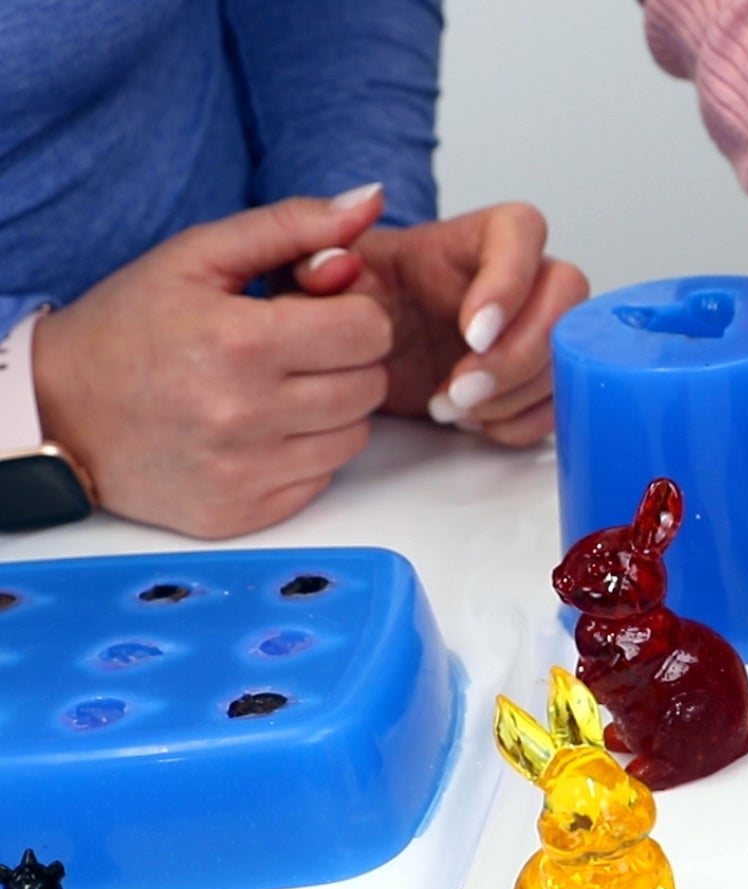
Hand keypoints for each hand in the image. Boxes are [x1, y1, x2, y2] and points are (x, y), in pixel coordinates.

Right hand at [33, 188, 393, 537]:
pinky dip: (304, 454)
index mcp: (238, 342)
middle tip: (292, 351)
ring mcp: (244, 472)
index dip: (350, 314)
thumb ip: (293, 226)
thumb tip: (372, 200)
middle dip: (344, 361)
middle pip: (370, 384)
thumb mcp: (199, 256)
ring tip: (275, 390)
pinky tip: (259, 432)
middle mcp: (244, 414)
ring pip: (355, 436)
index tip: (312, 313)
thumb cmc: (130, 326)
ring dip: (331, 410)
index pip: (369, 330)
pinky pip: (322, 478)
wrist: (58, 411)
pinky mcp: (242, 513)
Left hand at [294, 201, 587, 445]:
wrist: (350, 354)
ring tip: (451, 409)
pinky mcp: (532, 376)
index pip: (521, 231)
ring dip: (516, 392)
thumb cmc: (341, 304)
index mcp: (469, 238)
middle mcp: (514, 278)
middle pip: (566, 293)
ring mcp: (530, 328)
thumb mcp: (311, 275)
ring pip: (566, 351)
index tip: (471, 332)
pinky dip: (521, 420)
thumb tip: (335, 260)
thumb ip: (314, 259)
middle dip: (523, 350)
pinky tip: (472, 421)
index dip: (510, 281)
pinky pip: (558, 398)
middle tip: (464, 388)